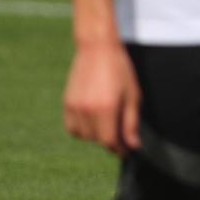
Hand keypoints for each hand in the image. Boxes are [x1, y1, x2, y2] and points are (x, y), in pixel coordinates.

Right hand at [63, 39, 140, 154]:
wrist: (97, 49)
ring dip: (95, 136)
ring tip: (108, 123)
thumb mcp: (132, 95)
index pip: (109, 141)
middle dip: (110, 140)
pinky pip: (72, 127)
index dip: (119, 148)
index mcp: (106, 108)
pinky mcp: (66, 104)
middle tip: (121, 134)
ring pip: (83, 136)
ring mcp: (74, 107)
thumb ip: (131, 123)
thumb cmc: (120, 70)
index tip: (126, 150)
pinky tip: (94, 120)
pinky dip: (82, 130)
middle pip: (96, 140)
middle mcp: (87, 110)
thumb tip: (133, 145)